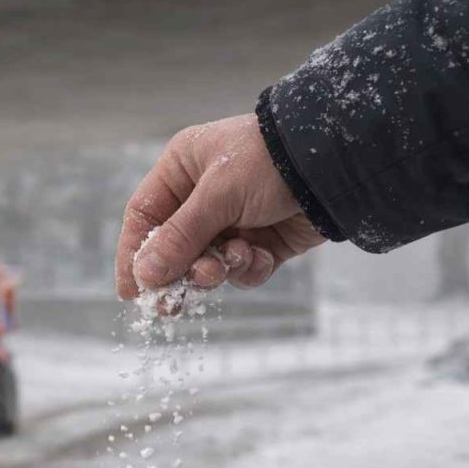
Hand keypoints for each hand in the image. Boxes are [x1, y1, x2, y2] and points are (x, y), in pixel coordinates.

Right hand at [115, 114, 326, 299]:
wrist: (337, 165)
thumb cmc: (269, 162)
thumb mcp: (217, 196)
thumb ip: (179, 237)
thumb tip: (144, 275)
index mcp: (182, 170)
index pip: (144, 217)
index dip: (133, 254)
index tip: (131, 292)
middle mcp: (202, 196)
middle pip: (173, 248)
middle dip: (177, 274)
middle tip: (172, 304)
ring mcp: (233, 221)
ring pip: (206, 264)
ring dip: (214, 271)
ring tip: (224, 266)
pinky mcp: (262, 242)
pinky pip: (240, 270)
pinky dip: (247, 269)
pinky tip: (260, 256)